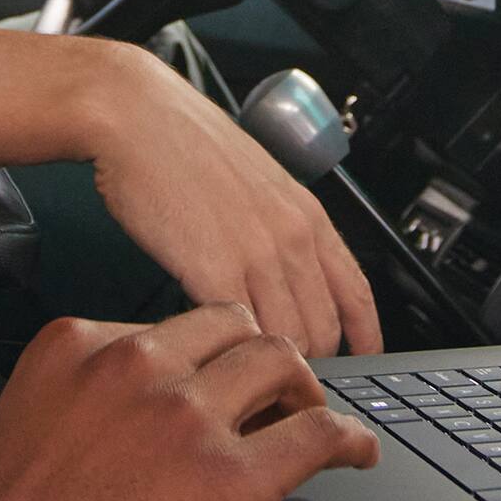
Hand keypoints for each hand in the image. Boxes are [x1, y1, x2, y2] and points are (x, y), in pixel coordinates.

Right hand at [85, 42, 383, 356]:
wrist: (138, 116)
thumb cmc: (184, 146)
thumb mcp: (256, 182)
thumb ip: (276, 229)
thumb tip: (283, 276)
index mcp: (306, 214)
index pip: (355, 291)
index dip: (363, 335)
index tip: (360, 359)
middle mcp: (291, 236)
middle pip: (323, 330)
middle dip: (308, 365)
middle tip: (281, 383)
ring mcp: (255, 254)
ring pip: (286, 341)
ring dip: (267, 370)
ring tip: (246, 380)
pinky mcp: (212, 268)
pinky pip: (238, 333)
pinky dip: (230, 354)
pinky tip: (213, 356)